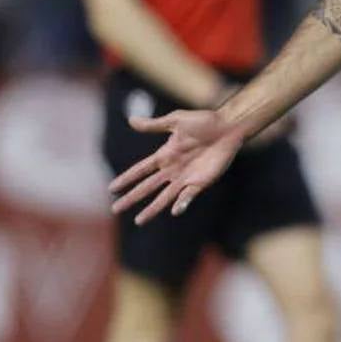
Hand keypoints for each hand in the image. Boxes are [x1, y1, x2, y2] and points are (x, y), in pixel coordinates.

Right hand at [108, 110, 243, 224]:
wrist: (229, 127)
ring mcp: (186, 178)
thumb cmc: (204, 121)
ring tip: (138, 221)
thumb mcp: (176, 120)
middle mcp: (172, 169)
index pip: (141, 170)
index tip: (111, 189)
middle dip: (132, 198)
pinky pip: (188, 196)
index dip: (127, 179)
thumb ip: (154, 125)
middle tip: (115, 209)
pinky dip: (182, 204)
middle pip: (147, 187)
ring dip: (152, 209)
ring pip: (164, 197)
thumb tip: (131, 120)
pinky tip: (175, 211)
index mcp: (165, 155)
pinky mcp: (201, 182)